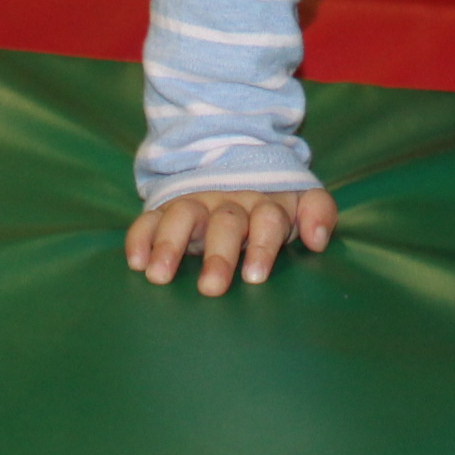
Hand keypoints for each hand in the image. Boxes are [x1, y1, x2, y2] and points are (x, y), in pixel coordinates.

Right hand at [125, 185, 337, 294]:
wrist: (234, 166)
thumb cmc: (272, 204)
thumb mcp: (301, 200)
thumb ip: (319, 212)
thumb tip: (318, 239)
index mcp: (266, 205)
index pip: (269, 220)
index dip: (264, 246)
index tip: (255, 276)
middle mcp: (230, 204)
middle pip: (226, 223)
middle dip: (218, 255)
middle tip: (211, 288)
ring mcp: (196, 205)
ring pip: (183, 216)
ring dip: (170, 245)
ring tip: (160, 278)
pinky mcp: (166, 211)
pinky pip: (149, 219)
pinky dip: (140, 237)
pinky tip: (136, 262)